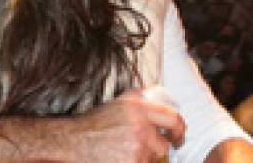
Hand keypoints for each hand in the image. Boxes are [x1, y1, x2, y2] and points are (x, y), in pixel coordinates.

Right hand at [67, 89, 185, 161]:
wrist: (72, 142)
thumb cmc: (93, 124)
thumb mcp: (117, 103)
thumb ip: (139, 97)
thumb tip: (157, 95)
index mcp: (138, 108)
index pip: (173, 118)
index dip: (180, 131)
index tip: (178, 137)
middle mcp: (139, 126)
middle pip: (163, 145)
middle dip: (154, 150)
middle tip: (140, 150)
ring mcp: (136, 148)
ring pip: (151, 160)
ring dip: (142, 160)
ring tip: (122, 154)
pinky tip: (119, 159)